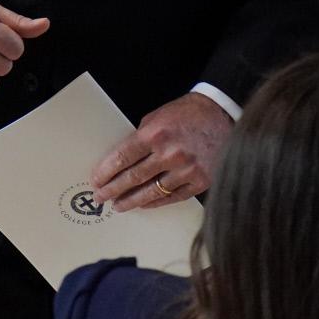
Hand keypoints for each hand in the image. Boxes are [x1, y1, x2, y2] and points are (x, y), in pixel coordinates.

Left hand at [91, 93, 232, 211]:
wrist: (222, 114)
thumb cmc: (187, 113)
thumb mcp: (156, 117)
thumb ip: (141, 138)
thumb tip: (123, 160)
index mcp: (154, 134)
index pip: (122, 158)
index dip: (106, 172)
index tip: (96, 181)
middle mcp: (170, 154)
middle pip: (134, 178)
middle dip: (114, 189)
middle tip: (101, 197)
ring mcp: (187, 169)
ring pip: (152, 192)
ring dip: (132, 200)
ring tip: (118, 206)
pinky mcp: (202, 181)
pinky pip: (173, 197)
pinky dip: (156, 202)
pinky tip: (144, 204)